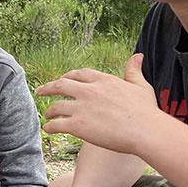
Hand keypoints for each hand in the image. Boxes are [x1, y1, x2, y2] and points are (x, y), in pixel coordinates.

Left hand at [35, 54, 157, 155]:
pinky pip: (57, 125)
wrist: (145, 131)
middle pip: (61, 85)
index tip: (63, 79)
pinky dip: (50, 127)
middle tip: (40, 90)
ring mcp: (81, 108)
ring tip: (47, 115)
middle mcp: (89, 91)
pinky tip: (48, 129)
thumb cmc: (146, 111)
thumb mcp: (141, 86)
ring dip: (49, 110)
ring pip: (57, 106)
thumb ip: (133, 71)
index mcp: (103, 80)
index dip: (69, 76)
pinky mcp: (77, 125)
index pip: (80, 74)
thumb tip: (137, 55)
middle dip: (49, 87)